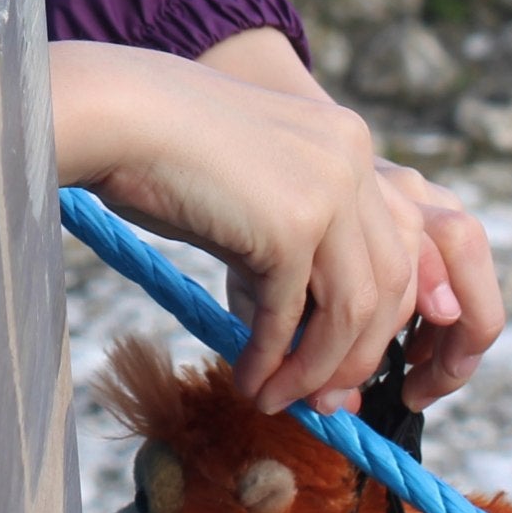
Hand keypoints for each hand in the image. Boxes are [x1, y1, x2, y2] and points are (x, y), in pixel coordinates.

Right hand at [190, 27, 503, 411]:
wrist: (114, 113)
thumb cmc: (163, 153)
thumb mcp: (253, 188)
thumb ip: (291, 243)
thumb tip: (306, 336)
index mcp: (349, 145)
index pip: (398, 248)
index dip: (379, 318)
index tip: (345, 361)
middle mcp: (353, 161)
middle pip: (391, 285)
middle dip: (358, 355)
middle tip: (321, 399)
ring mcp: (328, 190)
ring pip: (353, 311)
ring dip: (318, 369)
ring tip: (279, 397)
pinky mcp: (291, 224)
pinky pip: (293, 315)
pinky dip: (274, 359)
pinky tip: (250, 380)